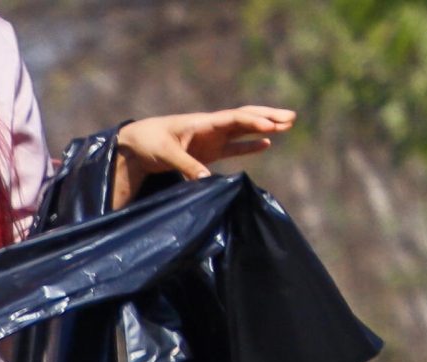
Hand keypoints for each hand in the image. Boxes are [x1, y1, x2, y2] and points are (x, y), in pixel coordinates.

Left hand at [114, 107, 294, 204]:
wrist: (134, 145)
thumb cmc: (149, 143)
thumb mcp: (166, 154)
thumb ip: (187, 165)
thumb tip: (206, 180)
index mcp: (203, 123)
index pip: (234, 118)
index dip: (253, 122)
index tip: (270, 126)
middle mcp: (211, 128)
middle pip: (245, 118)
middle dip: (268, 116)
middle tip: (292, 117)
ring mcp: (211, 139)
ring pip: (243, 130)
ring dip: (264, 128)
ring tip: (287, 126)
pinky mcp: (207, 152)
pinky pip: (233, 147)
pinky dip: (249, 145)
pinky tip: (266, 144)